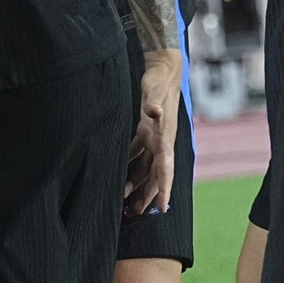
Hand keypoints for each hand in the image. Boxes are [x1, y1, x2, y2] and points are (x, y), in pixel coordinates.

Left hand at [126, 51, 183, 216]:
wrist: (163, 69)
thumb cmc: (159, 80)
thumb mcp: (154, 91)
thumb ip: (153, 102)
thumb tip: (154, 112)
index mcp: (165, 138)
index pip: (165, 169)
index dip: (164, 189)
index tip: (163, 209)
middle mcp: (161, 142)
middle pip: (155, 174)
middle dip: (147, 194)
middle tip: (133, 212)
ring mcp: (154, 137)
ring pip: (145, 166)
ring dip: (136, 182)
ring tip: (123, 200)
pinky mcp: (145, 131)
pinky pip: (138, 153)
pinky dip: (129, 164)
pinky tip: (118, 173)